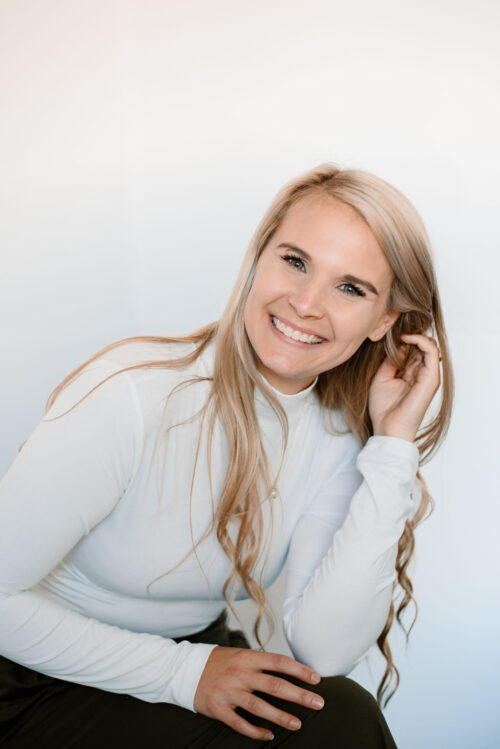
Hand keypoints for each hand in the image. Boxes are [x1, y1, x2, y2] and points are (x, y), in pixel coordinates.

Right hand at [193, 646, 323, 740]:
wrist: (184, 669)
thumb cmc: (218, 662)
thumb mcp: (240, 654)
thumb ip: (260, 663)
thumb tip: (288, 671)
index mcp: (247, 657)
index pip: (279, 662)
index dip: (299, 670)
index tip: (317, 679)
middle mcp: (240, 674)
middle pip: (275, 685)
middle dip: (299, 695)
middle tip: (319, 703)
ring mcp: (230, 692)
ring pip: (260, 707)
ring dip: (281, 716)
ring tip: (298, 723)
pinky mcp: (219, 709)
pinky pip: (241, 723)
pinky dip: (256, 731)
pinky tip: (270, 735)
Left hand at [368, 333, 440, 441]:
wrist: (388, 428)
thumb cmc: (384, 409)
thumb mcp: (382, 378)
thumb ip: (391, 362)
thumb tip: (398, 345)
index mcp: (413, 375)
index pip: (415, 350)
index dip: (405, 339)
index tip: (391, 335)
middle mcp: (423, 375)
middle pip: (423, 346)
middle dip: (411, 335)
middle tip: (396, 331)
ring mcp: (429, 376)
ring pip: (430, 346)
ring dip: (416, 336)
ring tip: (401, 335)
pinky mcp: (431, 378)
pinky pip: (432, 352)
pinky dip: (421, 340)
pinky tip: (406, 339)